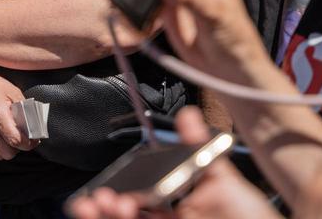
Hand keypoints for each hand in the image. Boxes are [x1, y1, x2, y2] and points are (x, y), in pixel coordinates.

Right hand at [0, 62, 37, 160]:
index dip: (29, 143)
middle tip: (20, 139)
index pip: (16, 140)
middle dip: (17, 148)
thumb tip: (34, 121)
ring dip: (6, 150)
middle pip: (8, 153)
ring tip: (8, 138)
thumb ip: (22, 107)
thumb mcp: (10, 89)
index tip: (33, 140)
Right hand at [67, 107, 280, 218]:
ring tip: (99, 208)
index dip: (119, 194)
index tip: (105, 187)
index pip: (140, 201)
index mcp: (180, 208)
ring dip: (108, 217)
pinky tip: (119, 217)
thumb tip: (187, 113)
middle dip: (106, 207)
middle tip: (96, 199)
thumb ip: (200, 149)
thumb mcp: (225, 180)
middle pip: (128, 216)